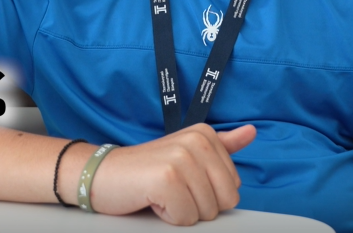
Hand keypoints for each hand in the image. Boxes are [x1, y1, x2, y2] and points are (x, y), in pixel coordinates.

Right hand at [88, 123, 256, 224]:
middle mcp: (196, 142)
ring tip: (160, 194)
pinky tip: (152, 200)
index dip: (206, 194)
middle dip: (198, 206)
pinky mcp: (167, 179)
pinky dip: (168, 218)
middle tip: (172, 190)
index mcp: (205, 135)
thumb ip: (221, 145)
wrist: (101, 174)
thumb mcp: (186, 153)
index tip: (182, 181)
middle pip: (225, 201)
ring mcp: (181, 159)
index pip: (233, 187)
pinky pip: (186, 219)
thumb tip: (251, 132)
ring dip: (181, 212)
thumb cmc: (145, 170)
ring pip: (207, 212)